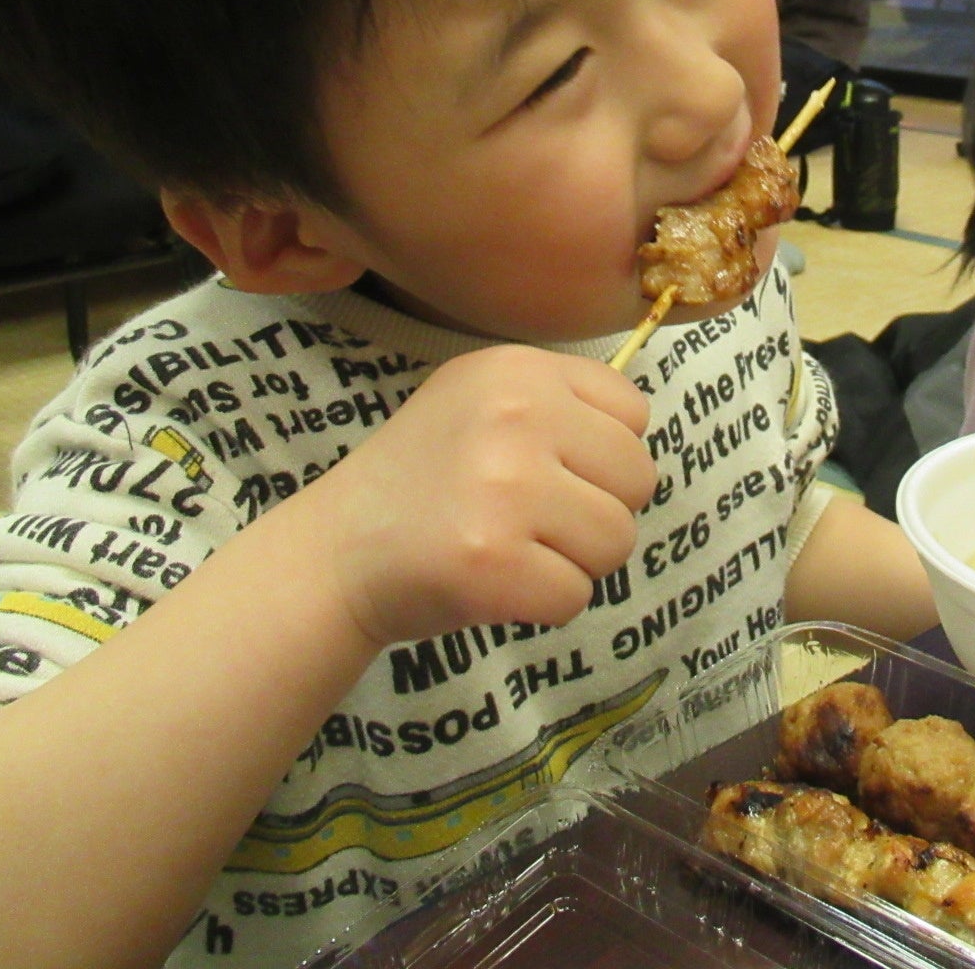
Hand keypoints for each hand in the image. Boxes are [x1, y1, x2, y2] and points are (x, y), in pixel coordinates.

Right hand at [311, 345, 651, 650]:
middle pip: (638, 479)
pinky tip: (495, 582)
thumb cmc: (426, 480)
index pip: (633, 413)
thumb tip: (636, 442)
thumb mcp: (481, 400)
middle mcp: (515, 416)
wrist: (336, 551)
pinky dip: (544, 604)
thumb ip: (560, 404)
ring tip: (512, 548)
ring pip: (618, 541)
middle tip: (530, 519)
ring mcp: (503, 488)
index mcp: (518, 370)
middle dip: (597, 511)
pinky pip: (576, 596)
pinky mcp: (492, 561)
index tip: (550, 470)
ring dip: (575, 561)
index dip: (603, 456)